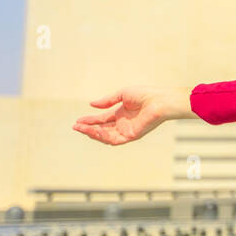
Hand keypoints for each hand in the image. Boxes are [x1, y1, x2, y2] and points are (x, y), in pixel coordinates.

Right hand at [72, 87, 191, 145]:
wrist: (160, 100)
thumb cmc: (146, 95)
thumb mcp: (122, 95)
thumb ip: (107, 101)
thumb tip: (91, 104)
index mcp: (122, 114)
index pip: (102, 119)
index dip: (90, 120)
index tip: (77, 121)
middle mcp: (123, 124)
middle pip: (102, 129)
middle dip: (88, 128)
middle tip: (76, 126)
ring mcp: (127, 131)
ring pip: (106, 136)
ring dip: (93, 133)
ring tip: (81, 129)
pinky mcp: (132, 135)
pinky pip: (114, 139)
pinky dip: (103, 136)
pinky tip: (94, 131)